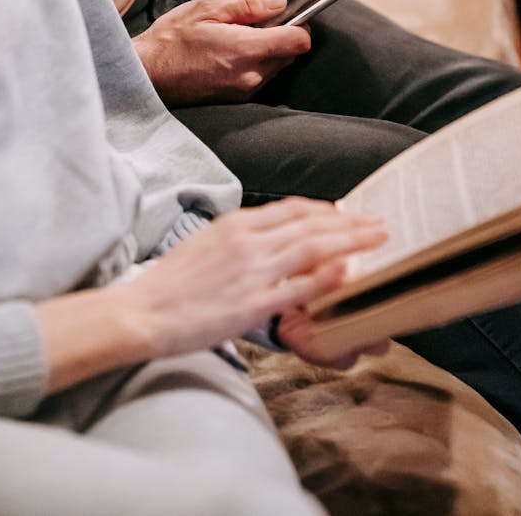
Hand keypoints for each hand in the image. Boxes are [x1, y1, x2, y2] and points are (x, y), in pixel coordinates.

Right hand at [114, 199, 387, 359]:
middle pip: (311, 224)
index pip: (292, 209)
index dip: (325, 211)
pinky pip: (298, 288)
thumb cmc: (171, 283)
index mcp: (236, 224)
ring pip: (313, 248)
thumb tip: (271, 238)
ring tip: (377, 238)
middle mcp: (248, 241)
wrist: (142, 311)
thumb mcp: (206, 243)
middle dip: (349, 222)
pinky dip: (326, 277)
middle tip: (378, 221)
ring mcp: (252, 272)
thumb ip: (241, 238)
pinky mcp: (252, 304)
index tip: (346, 213)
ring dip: (350, 241)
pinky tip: (350, 271)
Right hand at [132, 0, 310, 105]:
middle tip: (254, 23)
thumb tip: (279, 3)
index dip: (299, 25)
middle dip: (281, 36)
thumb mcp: (206, 9)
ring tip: (237, 38)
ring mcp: (244, 90)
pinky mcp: (236, 98)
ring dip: (268, 51)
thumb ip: (248, 6)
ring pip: (277, 67)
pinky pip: (260, 77)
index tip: (286, 16)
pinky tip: (230, 54)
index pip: (300, 41)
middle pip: (291, 54)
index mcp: (247, 50)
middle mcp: (251, 75)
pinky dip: (255, 64)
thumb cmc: (170, 41)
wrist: (146, 75)